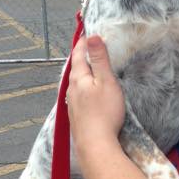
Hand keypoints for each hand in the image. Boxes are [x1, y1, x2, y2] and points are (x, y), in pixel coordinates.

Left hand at [68, 35, 125, 158]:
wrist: (95, 144)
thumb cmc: (104, 113)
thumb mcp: (106, 81)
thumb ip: (100, 59)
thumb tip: (93, 37)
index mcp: (78, 78)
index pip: (78, 54)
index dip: (83, 43)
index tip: (87, 33)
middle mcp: (71, 89)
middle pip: (75, 68)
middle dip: (81, 57)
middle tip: (86, 48)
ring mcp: (72, 103)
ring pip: (75, 82)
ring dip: (81, 73)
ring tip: (87, 67)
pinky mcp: (76, 115)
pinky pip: (77, 95)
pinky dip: (82, 87)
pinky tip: (87, 92)